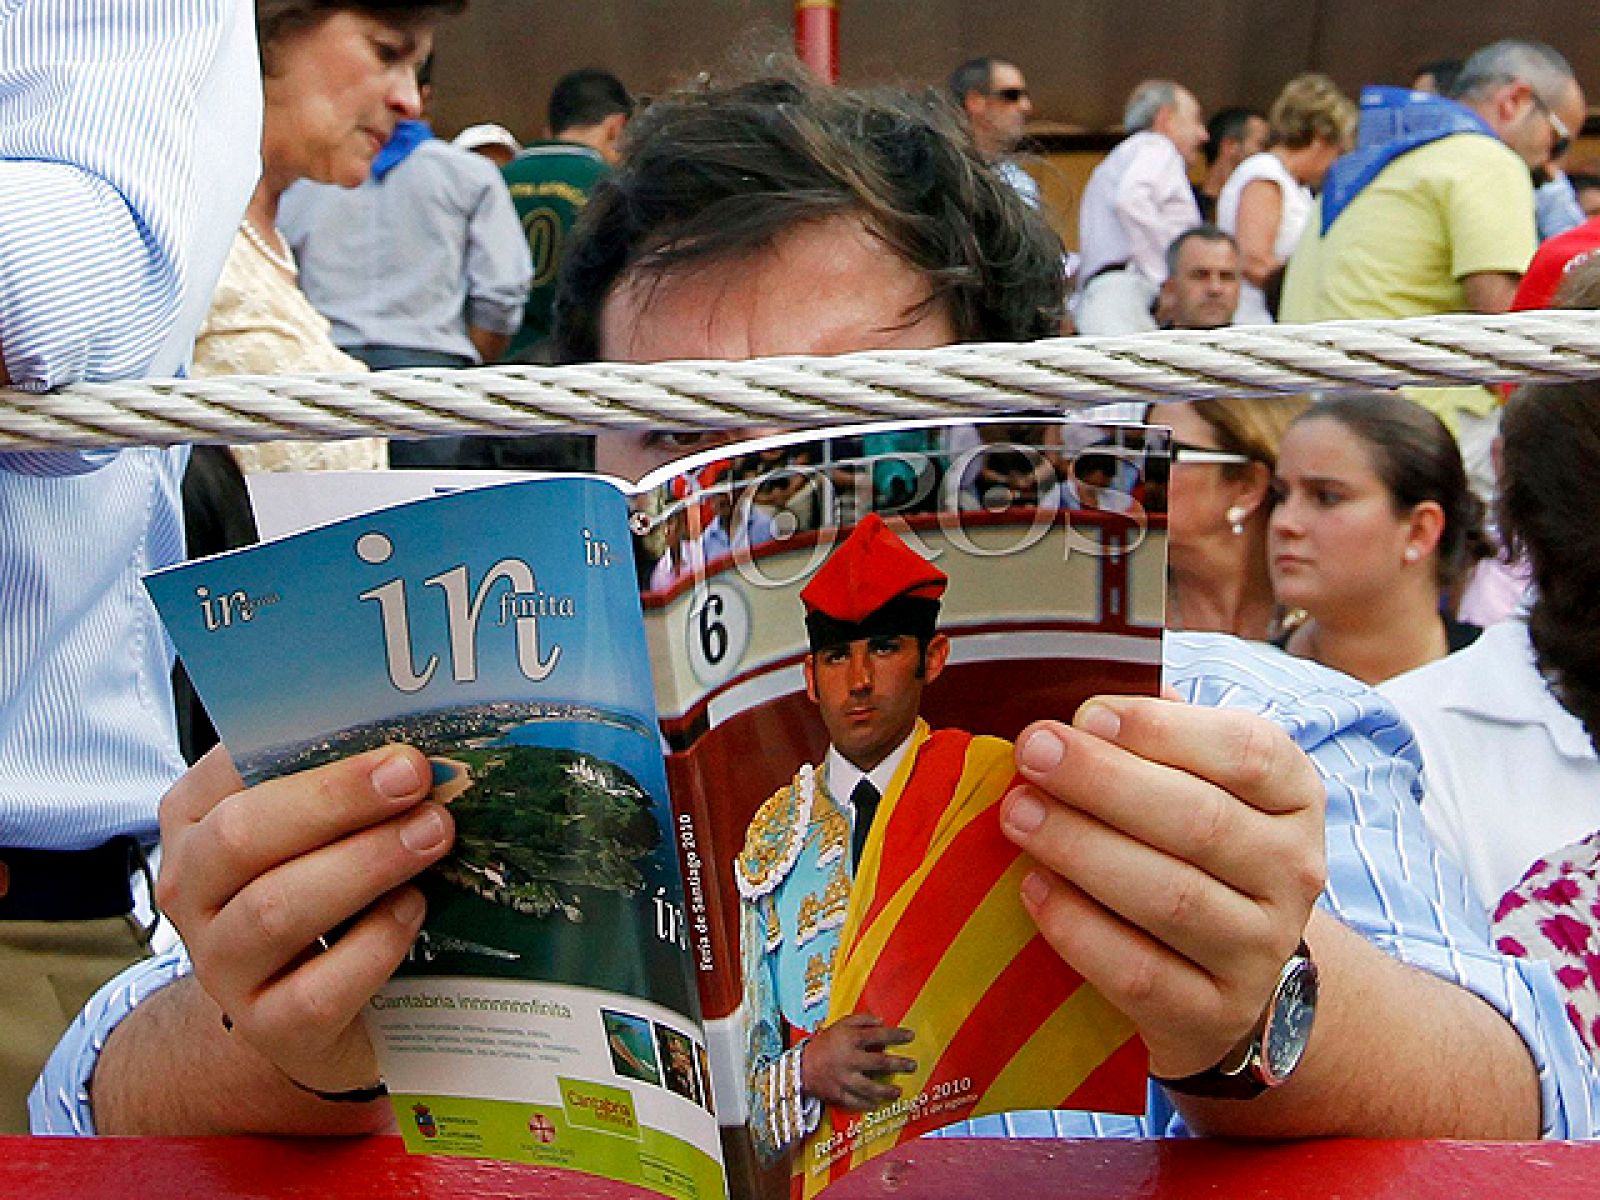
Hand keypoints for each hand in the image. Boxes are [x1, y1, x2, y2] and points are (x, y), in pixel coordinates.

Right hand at [155, 744, 453, 1093]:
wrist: (309, 1012)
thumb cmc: (321, 892)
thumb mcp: (318, 832)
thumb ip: (344, 788)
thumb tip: (413, 747)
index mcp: (198, 822)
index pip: (227, 771)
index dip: (304, 749)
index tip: (382, 735)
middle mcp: (193, 892)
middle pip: (244, 836)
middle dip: (336, 800)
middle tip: (415, 776)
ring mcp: (223, 966)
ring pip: (276, 909)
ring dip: (364, 865)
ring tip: (432, 835)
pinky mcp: (269, 1028)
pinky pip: (316, 989)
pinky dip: (373, 944)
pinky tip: (412, 912)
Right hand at [800, 1014, 915, 1109]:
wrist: (801, 1066)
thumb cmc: (825, 1043)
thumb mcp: (840, 1024)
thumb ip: (861, 1020)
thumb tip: (882, 1021)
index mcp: (849, 1039)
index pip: (878, 1035)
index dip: (896, 1035)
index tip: (911, 1036)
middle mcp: (848, 1059)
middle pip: (879, 1063)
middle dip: (899, 1064)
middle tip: (912, 1065)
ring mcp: (843, 1079)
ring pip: (870, 1087)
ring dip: (887, 1091)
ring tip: (898, 1092)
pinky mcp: (838, 1094)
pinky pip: (856, 1102)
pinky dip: (868, 1104)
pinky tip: (877, 1103)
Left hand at [999, 696, 1325, 1079]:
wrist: (1235, 974)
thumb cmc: (1197, 850)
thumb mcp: (1202, 783)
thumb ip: (1157, 739)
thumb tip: (1079, 707)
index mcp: (1294, 796)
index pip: (1246, 753)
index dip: (1162, 731)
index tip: (1086, 714)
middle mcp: (1293, 872)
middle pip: (1199, 821)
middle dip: (1103, 782)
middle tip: (1033, 753)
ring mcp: (1259, 950)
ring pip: (1170, 896)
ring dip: (1082, 848)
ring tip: (1018, 814)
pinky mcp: (1212, 1015)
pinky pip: (1139, 971)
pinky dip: (1079, 928)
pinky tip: (1034, 888)